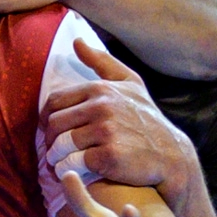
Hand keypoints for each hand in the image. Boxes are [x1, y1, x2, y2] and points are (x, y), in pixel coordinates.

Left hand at [45, 41, 190, 197]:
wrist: (171, 154)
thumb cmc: (147, 119)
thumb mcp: (131, 83)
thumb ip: (102, 61)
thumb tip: (76, 41)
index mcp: (100, 89)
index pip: (54, 102)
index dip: (46, 120)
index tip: (50, 133)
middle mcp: (102, 107)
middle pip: (54, 125)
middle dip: (49, 141)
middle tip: (53, 153)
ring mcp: (105, 131)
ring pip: (61, 145)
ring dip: (55, 159)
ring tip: (58, 165)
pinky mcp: (108, 156)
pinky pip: (73, 163)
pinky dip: (68, 171)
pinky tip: (72, 175)